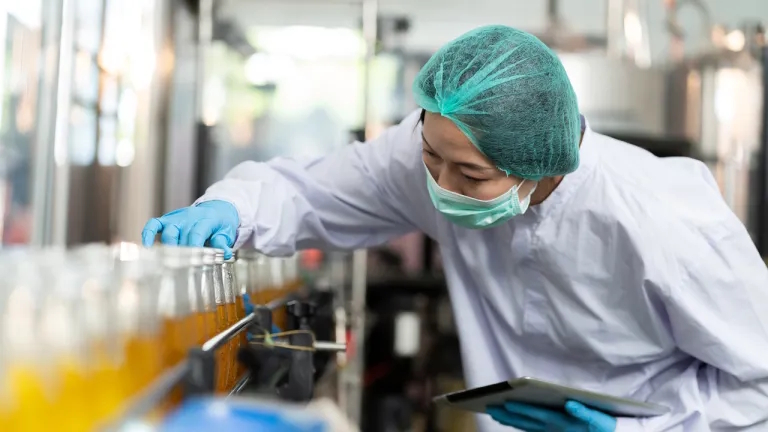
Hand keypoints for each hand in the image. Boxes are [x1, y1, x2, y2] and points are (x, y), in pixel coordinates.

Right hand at [141, 200, 238, 258]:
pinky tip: (147, 246)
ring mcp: (177, 218)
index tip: (193, 262)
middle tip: (181, 269)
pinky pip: (154, 224)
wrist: (217, 209)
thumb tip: (225, 254)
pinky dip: (148, 234)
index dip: (194, 248)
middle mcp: (189, 218)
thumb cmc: (221, 224)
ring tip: (169, 263)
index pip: (197, 233)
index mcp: (206, 220)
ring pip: (167, 232)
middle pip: (181, 236)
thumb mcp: (227, 233)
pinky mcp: (167, 220)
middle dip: (181, 253)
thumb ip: (223, 243)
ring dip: (168, 248)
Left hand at [487, 401, 615, 431]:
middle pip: (527, 422)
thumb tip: (571, 404)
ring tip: (495, 414)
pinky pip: (531, 430)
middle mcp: (553, 428)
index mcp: (562, 422)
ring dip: (510, 421)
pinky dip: (519, 426)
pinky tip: (510, 421)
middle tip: (490, 407)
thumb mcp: (598, 420)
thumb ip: (585, 413)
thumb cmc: (602, 425)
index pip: (537, 414)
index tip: (506, 402)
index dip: (521, 409)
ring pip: (526, 427)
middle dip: (509, 415)